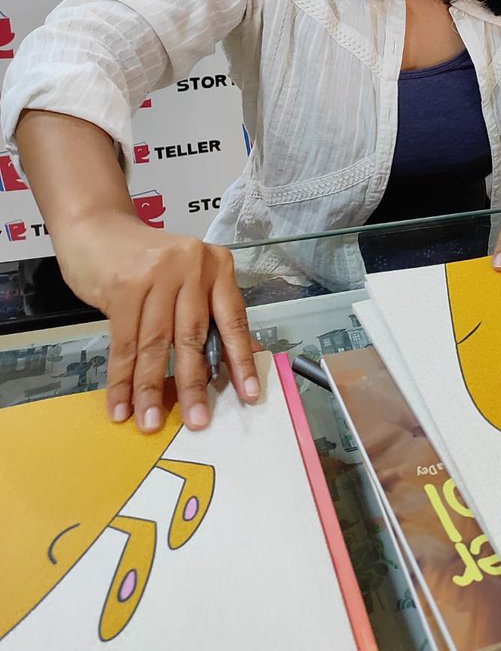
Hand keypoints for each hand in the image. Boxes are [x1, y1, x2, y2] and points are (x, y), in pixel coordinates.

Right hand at [54, 210, 259, 432]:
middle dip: (193, 385)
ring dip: (151, 389)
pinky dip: (122, 378)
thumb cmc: (148, 260)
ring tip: (150, 422)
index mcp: (216, 265)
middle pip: (194, 336)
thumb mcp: (188, 279)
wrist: (99, 228)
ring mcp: (157, 274)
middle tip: (198, 421)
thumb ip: (212, 314)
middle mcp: (191, 266)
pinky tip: (121, 403)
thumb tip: (240, 359)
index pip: (234, 319)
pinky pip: (125, 343)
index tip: (250, 394)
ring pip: (156, 344)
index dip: (241, 360)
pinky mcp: (123, 286)